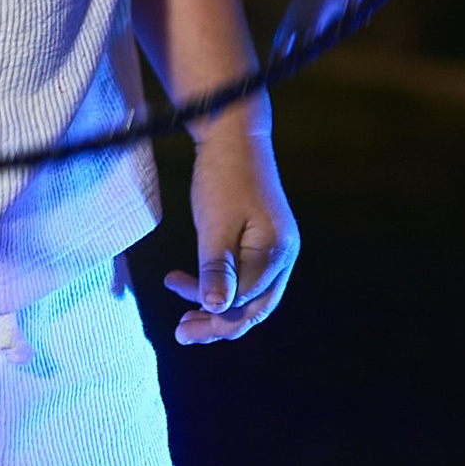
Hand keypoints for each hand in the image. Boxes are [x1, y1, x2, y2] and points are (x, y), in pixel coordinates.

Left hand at [163, 109, 298, 344]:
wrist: (232, 133)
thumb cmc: (222, 175)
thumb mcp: (214, 223)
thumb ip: (216, 267)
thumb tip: (216, 310)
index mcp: (276, 252)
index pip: (246, 302)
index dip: (215, 317)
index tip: (181, 323)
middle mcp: (283, 256)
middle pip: (254, 307)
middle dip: (218, 324)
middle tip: (182, 333)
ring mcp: (275, 250)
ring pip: (249, 296)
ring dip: (218, 309)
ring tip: (184, 319)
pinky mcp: (262, 242)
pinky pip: (244, 278)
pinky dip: (220, 287)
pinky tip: (191, 286)